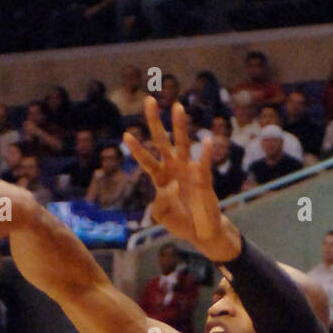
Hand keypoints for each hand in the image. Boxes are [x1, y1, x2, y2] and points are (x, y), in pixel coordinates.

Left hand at [123, 99, 241, 262]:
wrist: (201, 231)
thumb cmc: (181, 222)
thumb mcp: (163, 216)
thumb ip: (159, 205)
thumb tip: (167, 188)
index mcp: (160, 178)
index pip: (146, 160)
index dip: (137, 149)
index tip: (126, 134)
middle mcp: (173, 169)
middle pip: (162, 142)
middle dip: (155, 122)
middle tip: (149, 101)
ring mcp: (189, 171)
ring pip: (183, 144)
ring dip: (180, 126)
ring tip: (177, 107)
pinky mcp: (204, 178)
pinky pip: (204, 163)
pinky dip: (206, 153)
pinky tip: (206, 140)